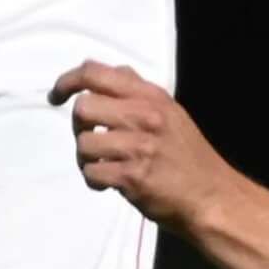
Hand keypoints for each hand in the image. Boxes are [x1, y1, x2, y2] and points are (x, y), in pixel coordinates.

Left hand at [54, 62, 240, 226]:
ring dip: (85, 158)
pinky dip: (94, 180)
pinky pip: (91, 173)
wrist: (212, 196)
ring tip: (103, 165)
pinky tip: (109, 183)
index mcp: (151, 96)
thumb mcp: (171, 112)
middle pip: (82, 108)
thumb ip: (139, 92)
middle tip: (93, 139)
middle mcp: (145, 116)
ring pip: (83, 143)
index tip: (56, 96)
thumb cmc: (188, 155)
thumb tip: (109, 72)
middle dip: (79, 127)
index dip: (66, 82)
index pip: (95, 73)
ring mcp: (139, 147)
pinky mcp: (133, 177)